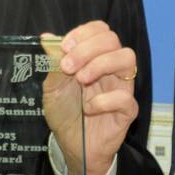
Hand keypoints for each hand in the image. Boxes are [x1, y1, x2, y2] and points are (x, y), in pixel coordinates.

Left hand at [42, 23, 139, 174]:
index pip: (100, 31)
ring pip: (126, 59)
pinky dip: (104, 100)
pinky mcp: (127, 110)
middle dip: (87, 49)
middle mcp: (111, 69)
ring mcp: (121, 88)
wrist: (70, 144)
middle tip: (68, 67)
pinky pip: (125, 97)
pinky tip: (88, 108)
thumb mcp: (52, 87)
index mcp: (94, 58)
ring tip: (81, 79)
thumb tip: (47, 38)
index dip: (84, 33)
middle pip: (112, 40)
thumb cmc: (65, 112)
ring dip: (101, 64)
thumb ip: (52, 63)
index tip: (65, 47)